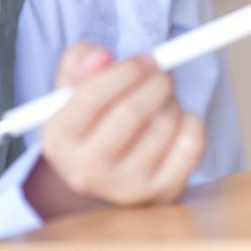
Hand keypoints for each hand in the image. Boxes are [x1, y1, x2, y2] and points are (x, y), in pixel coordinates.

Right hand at [21, 42, 205, 219]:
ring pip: (164, 126)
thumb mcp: (72, 89)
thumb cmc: (91, 121)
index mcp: (59, 140)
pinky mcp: (161, 194)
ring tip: (164, 100)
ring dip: (172, 101)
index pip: (92, 97)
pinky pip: (190, 146)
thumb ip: (80, 61)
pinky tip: (179, 119)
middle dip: (155, 83)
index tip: (145, 60)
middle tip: (162, 73)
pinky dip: (192, 122)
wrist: (105, 177)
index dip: (125, 71)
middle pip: (131, 113)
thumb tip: (101, 56)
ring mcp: (125, 188)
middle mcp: (87, 170)